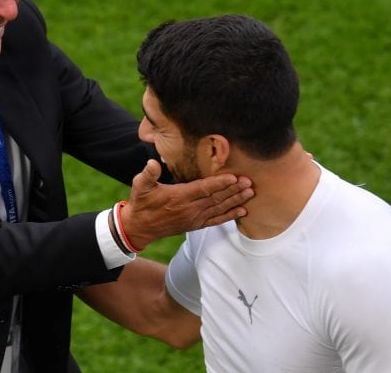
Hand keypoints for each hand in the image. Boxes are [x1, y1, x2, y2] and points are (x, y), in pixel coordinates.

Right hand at [121, 160, 253, 249]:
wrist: (140, 227)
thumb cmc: (142, 203)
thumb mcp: (140, 186)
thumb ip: (148, 174)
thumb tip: (153, 163)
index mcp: (179, 197)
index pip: (203, 189)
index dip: (220, 183)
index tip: (234, 177)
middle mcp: (190, 209)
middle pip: (216, 198)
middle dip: (234, 190)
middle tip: (249, 182)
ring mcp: (194, 218)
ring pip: (219, 208)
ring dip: (235, 200)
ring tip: (250, 193)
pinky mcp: (196, 225)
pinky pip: (216, 220)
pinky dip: (230, 216)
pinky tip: (242, 211)